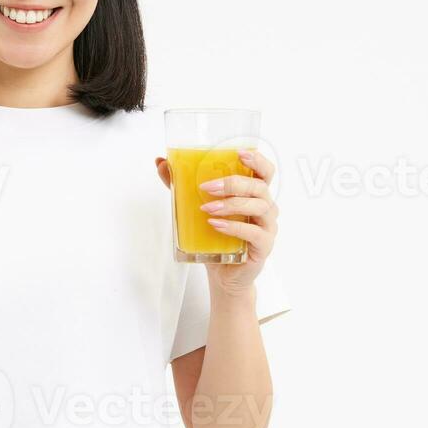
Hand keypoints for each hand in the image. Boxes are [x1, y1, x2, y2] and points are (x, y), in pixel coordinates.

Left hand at [154, 149, 278, 294]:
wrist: (223, 275)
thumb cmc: (216, 238)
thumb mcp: (196, 208)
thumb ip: (181, 185)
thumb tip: (160, 163)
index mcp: (254, 195)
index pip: (266, 171)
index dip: (257, 160)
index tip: (239, 153)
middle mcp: (266, 208)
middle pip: (259, 186)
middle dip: (234, 184)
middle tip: (208, 187)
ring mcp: (267, 227)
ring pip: (260, 207)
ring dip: (231, 205)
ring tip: (207, 208)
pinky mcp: (263, 247)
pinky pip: (255, 233)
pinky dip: (234, 227)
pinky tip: (216, 225)